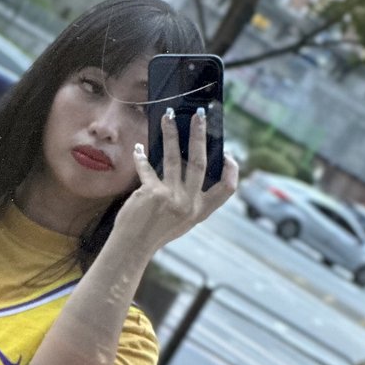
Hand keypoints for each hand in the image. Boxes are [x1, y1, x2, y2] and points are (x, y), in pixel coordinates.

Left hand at [119, 108, 237, 250]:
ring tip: (168, 117)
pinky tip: (138, 149)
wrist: (132, 248)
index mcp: (200, 211)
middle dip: (200, 135)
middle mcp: (189, 204)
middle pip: (200, 162)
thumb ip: (189, 198)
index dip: (232, 170)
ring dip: (171, 134)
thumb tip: (188, 162)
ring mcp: (171, 197)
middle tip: (198, 115)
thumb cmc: (155, 233)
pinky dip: (141, 157)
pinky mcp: (151, 193)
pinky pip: (147, 168)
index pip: (227, 189)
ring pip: (175, 157)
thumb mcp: (181, 220)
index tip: (227, 154)